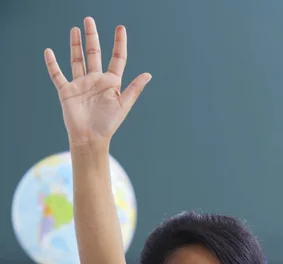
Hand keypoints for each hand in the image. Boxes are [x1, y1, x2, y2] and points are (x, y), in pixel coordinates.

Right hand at [44, 16, 151, 147]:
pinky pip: (57, 75)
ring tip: (75, 29)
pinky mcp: (67, 91)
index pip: (116, 58)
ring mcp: (80, 85)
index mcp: (111, 83)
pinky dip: (52, 64)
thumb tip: (148, 74)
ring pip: (77, 60)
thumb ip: (134, 89)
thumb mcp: (123, 105)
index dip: (119, 43)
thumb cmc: (108, 124)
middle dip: (92, 37)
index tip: (120, 28)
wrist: (90, 138)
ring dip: (75, 45)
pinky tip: (49, 51)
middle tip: (89, 20)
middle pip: (94, 54)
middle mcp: (95, 81)